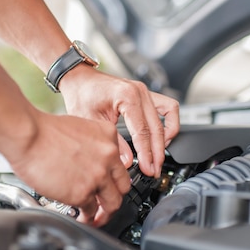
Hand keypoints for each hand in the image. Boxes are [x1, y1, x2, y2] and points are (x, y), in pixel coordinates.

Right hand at [7, 112, 130, 225]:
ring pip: (112, 203)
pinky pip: (90, 211)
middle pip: (123, 186)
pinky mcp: (83, 193)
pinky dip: (86, 218)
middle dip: (114, 198)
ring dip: (104, 214)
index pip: (121, 163)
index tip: (110, 186)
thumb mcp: (80, 128)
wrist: (28, 135)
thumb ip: (92, 146)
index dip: (115, 179)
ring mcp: (98, 176)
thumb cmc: (42, 131)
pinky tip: (80, 218)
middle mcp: (109, 156)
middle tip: (106, 206)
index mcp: (108, 136)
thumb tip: (89, 161)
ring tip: (96, 219)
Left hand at [59, 66, 179, 177]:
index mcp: (126, 97)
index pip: (143, 132)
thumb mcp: (93, 122)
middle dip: (157, 152)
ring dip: (166, 138)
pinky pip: (168, 107)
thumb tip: (127, 161)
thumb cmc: (82, 95)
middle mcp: (139, 92)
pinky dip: (169, 123)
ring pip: (167, 117)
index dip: (147, 154)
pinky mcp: (146, 94)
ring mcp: (145, 91)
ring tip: (159, 155)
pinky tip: (162, 137)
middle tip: (154, 169)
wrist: (79, 79)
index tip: (148, 169)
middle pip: (157, 128)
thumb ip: (113, 143)